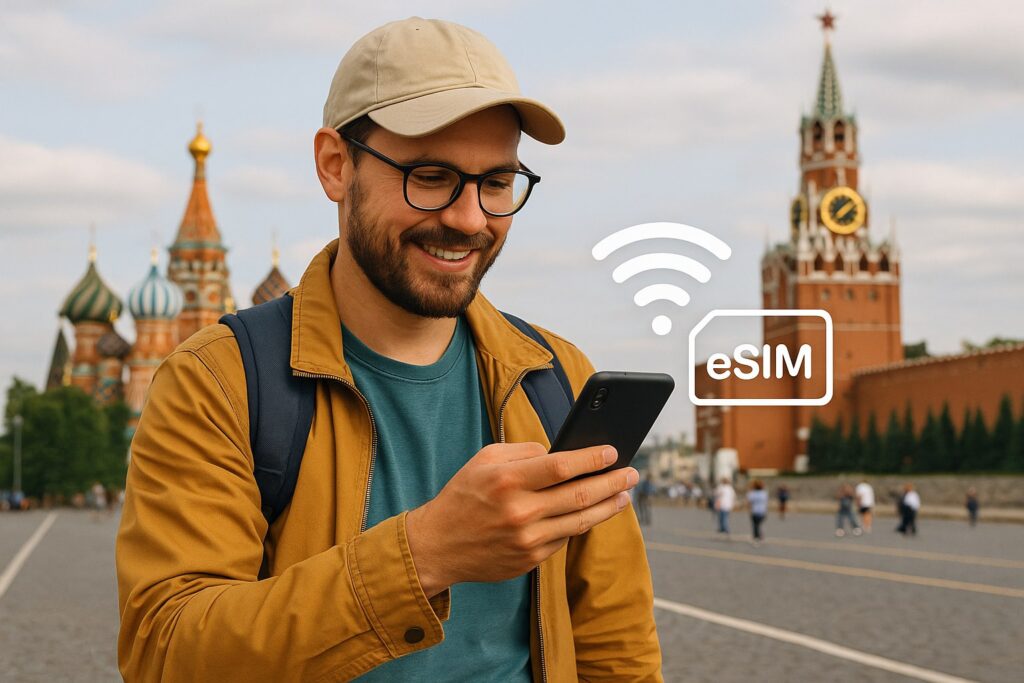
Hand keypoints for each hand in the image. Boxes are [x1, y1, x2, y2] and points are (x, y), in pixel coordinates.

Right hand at [406, 442, 637, 596]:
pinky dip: (582, 523)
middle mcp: (520, 511)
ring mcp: (527, 539)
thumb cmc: (464, 495)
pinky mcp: (530, 559)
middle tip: (632, 473)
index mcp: (508, 479)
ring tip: (625, 494)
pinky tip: (594, 512)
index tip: (613, 451)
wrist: (438, 545)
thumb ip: (524, 452)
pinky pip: (565, 539)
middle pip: (581, 494)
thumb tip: (562, 453)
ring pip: (581, 521)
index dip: (593, 458)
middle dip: (613, 482)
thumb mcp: (484, 459)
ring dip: (609, 506)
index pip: (563, 466)